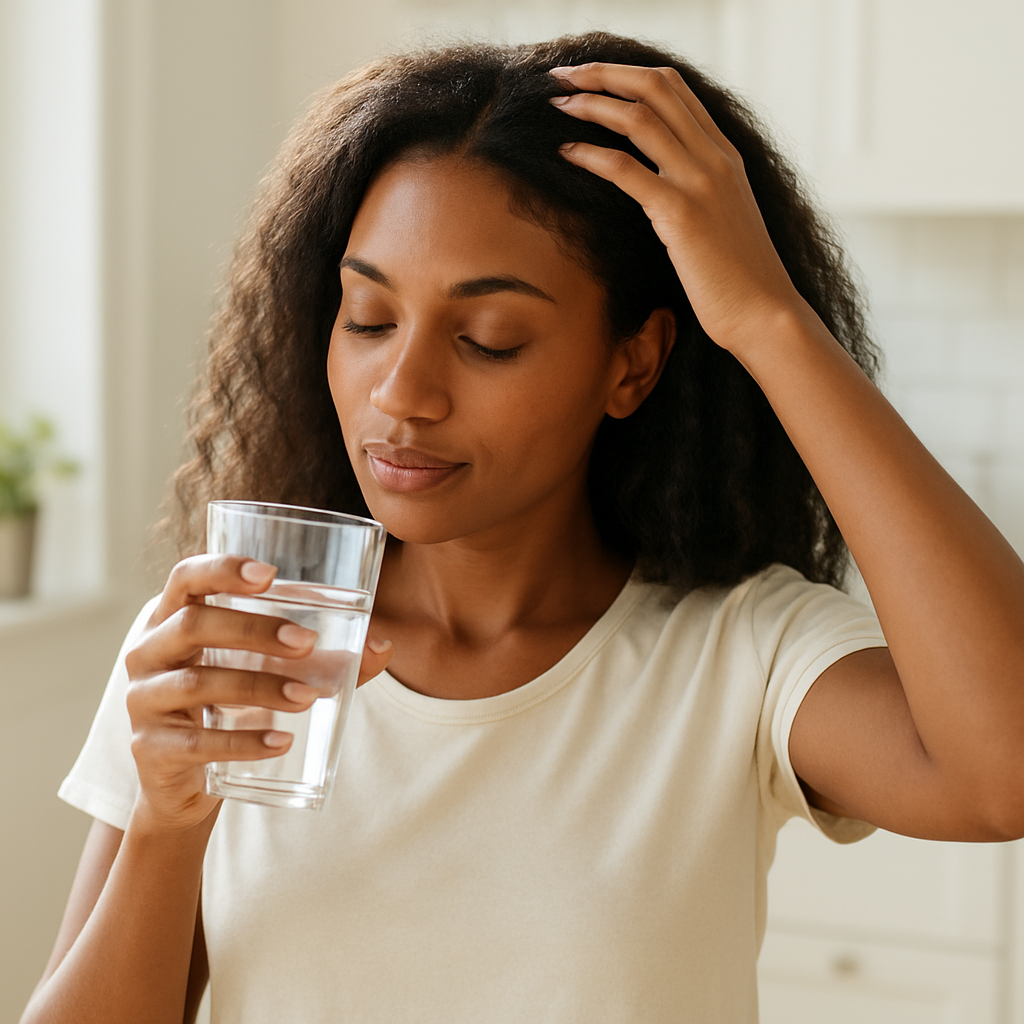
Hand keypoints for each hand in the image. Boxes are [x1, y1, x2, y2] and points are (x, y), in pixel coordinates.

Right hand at [124, 555, 392, 833]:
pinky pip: (196, 743)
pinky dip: (243, 742)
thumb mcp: (268, 673)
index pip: (185, 577)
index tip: (269, 575)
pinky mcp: (149, 749)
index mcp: (173, 617)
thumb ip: (323, 658)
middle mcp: (148, 651)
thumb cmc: (231, 707)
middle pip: (193, 625)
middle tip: (308, 643)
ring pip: (197, 683)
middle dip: (254, 630)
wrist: (184, 783)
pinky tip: (281, 742)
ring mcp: (143, 701)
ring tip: (308, 698)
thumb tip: (382, 646)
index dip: (222, 569)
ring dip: (259, 687)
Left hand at [549, 63, 805, 357]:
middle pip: (654, 88)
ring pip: (638, 118)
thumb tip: (659, 189)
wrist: (765, 315)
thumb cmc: (740, 281)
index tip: (594, 77)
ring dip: (591, 104)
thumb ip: (697, 194)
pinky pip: (626, 169)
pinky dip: (590, 154)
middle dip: (603, 73)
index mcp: (725, 155)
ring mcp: (700, 182)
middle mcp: (715, 158)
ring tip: (558, 103)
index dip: (629, 73)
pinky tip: (566, 152)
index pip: (676, 89)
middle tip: (563, 74)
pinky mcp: (680, 214)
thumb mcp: (722, 222)